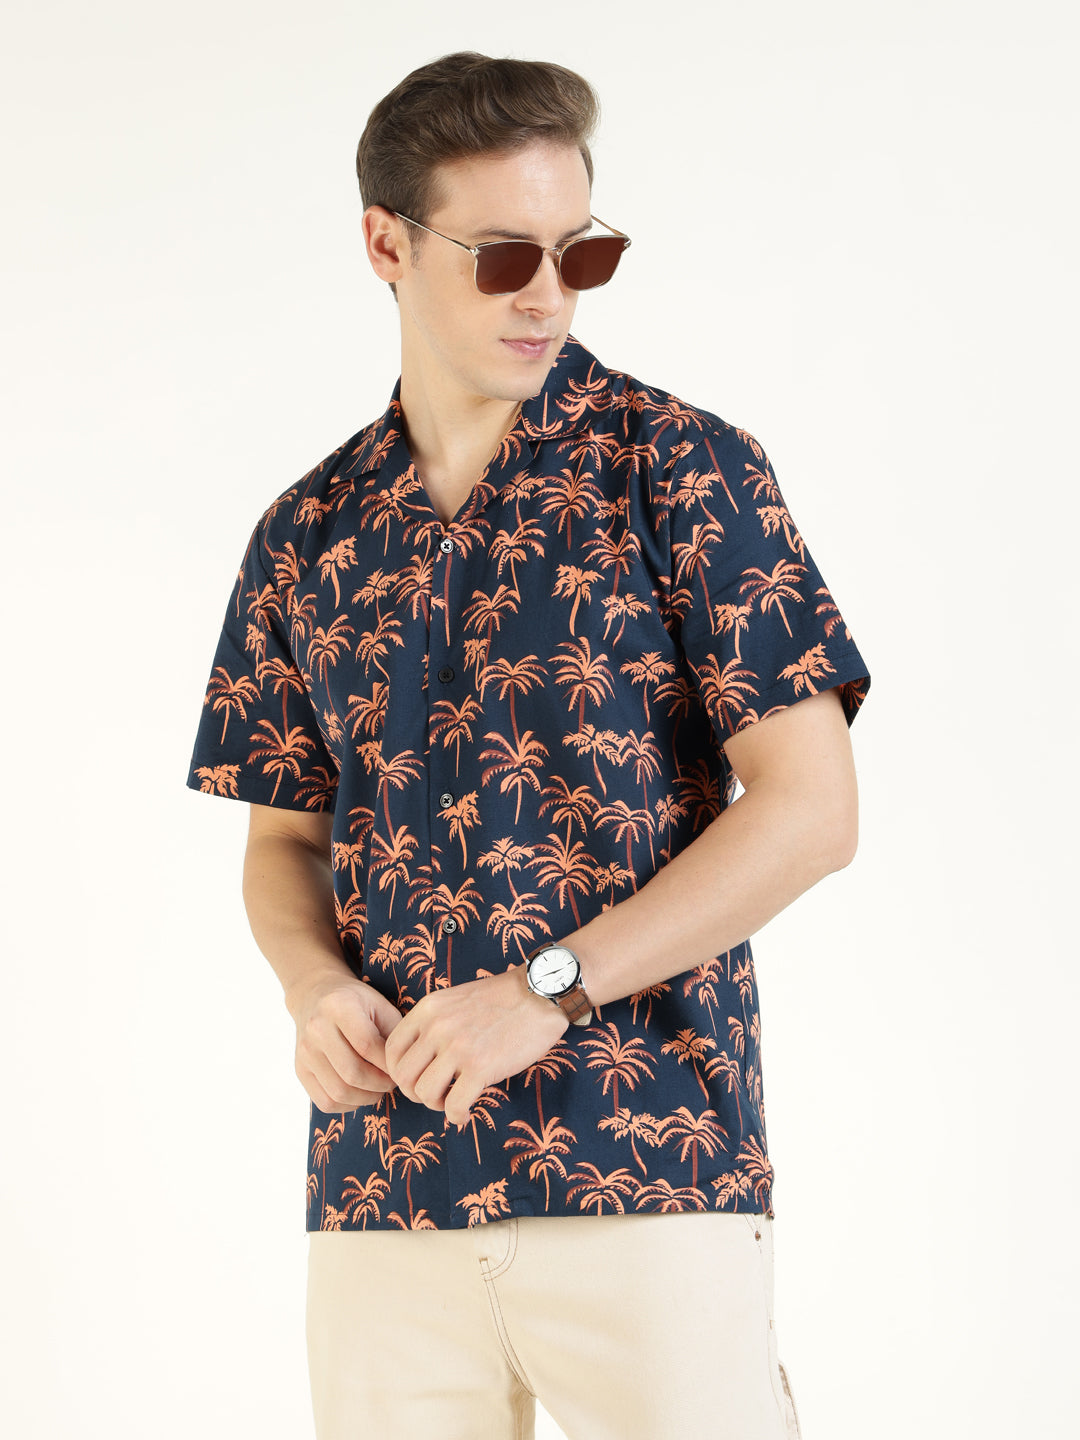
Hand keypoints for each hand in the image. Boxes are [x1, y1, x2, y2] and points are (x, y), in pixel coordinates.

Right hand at [287, 971, 404, 1113]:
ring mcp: (305, 1052)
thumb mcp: (380, 1004)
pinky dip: (347, 1105)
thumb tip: (405, 1066)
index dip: (389, 1064)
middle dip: (380, 1084)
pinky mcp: (300, 1070)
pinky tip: (359, 1093)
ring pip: (339, 1092)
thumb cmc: (356, 1002)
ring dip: (366, 1098)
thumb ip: (395, 1032)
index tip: (401, 1069)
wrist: (315, 995)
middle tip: (392, 1082)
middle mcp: (317, 1029)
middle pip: (352, 1073)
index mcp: (339, 1007)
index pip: (367, 1045)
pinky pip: (325, 1102)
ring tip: (378, 1089)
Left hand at [383, 965, 568, 1126]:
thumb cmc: (501, 999)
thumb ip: (434, 1023)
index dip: (398, 1072)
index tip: (416, 1079)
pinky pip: (454, 1106)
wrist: (539, 994)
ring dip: (435, 1104)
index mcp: (428, 1009)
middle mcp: (437, 1028)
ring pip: (424, 1093)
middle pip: (402, 1076)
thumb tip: (419, 1060)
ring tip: (451, 1100)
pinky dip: (456, 1116)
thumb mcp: (455, 999)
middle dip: (414, 1092)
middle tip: (434, 1093)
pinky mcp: (481, 1067)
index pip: (391, 1050)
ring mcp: (458, 1048)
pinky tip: (466, 1112)